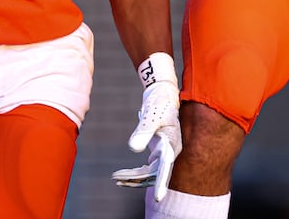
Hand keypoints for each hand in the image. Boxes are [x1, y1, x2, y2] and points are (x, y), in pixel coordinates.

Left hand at [111, 55, 180, 201]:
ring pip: (149, 173)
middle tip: (117, 179)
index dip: (162, 183)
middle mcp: (170, 152)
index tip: (159, 197)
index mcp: (172, 145)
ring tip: (116, 178)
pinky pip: (147, 167)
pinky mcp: (157, 150)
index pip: (166, 168)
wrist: (161, 92)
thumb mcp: (151, 116)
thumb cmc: (159, 102)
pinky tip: (122, 175)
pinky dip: (136, 172)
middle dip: (137, 179)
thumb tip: (133, 149)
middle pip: (154, 173)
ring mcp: (164, 152)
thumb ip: (143, 132)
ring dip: (134, 177)